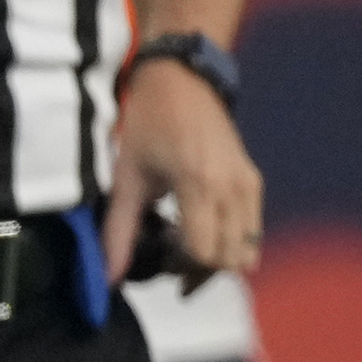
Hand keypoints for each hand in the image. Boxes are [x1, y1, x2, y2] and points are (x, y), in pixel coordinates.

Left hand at [105, 59, 263, 288]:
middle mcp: (233, 187)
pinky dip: (230, 243)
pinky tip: (201, 233)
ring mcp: (248, 184)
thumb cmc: (149, 125)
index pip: (204, 253)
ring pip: (245, 249)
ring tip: (184, 247)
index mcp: (199, 185)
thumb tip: (107, 279)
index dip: (180, 269)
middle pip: (228, 257)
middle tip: (170, 260)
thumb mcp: (126, 178)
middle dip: (199, 270)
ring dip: (216, 260)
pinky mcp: (254, 181)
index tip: (159, 261)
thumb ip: (118, 232)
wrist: (184, 83)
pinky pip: (252, 230)